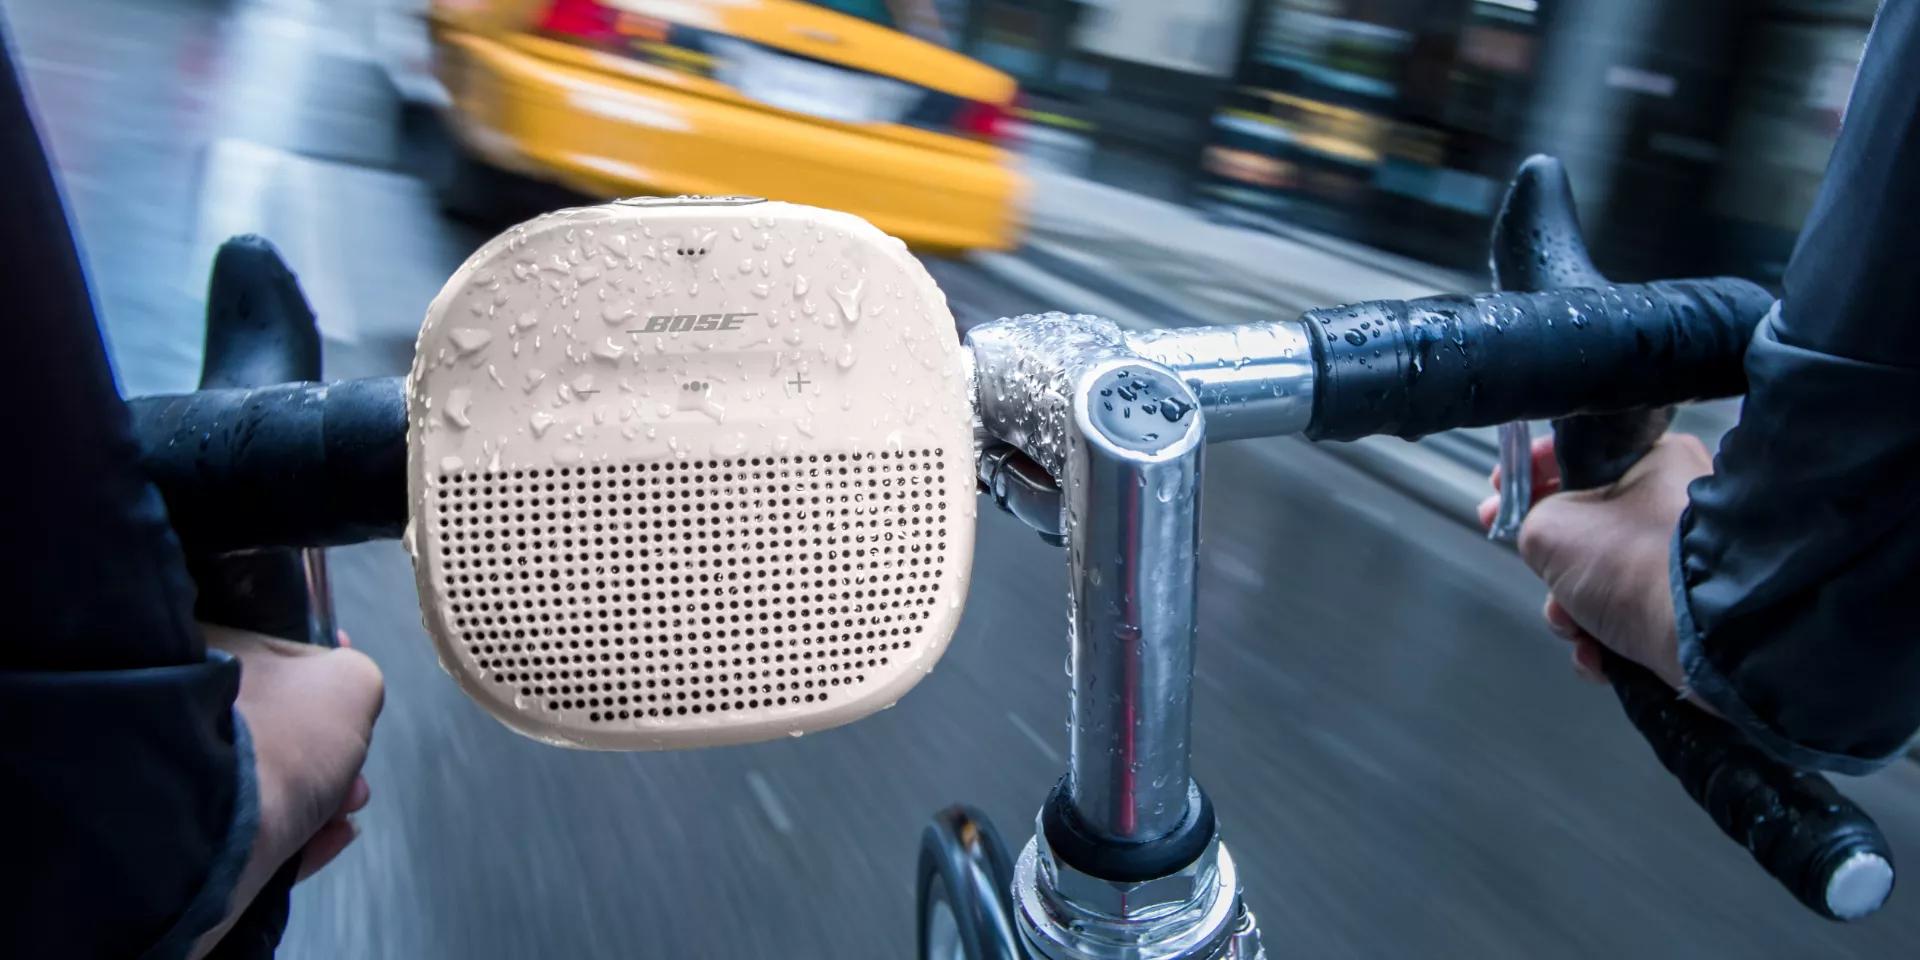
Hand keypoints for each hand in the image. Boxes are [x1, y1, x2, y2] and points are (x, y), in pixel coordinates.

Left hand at [190, 627, 384, 957]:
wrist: (217, 828)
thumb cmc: (286, 736)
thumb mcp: (350, 683)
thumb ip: (357, 676)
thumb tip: (341, 699)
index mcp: (213, 654)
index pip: (278, 650)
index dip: (327, 666)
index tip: (352, 689)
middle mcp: (188, 707)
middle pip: (285, 723)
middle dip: (336, 749)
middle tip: (356, 766)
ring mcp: (186, 771)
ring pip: (275, 776)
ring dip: (327, 795)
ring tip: (345, 810)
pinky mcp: (191, 830)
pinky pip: (259, 823)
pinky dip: (301, 831)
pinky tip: (329, 837)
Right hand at [1477, 433, 1711, 690]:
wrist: (1705, 637)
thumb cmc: (1636, 565)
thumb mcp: (1550, 528)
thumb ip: (1528, 522)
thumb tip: (1537, 539)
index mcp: (1653, 461)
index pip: (1576, 457)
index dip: (1527, 476)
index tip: (1499, 493)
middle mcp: (1673, 505)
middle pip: (1583, 526)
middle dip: (1549, 560)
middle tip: (1531, 565)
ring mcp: (1677, 563)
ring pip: (1598, 579)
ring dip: (1571, 609)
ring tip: (1574, 623)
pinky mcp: (1682, 610)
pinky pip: (1623, 617)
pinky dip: (1601, 639)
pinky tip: (1597, 652)